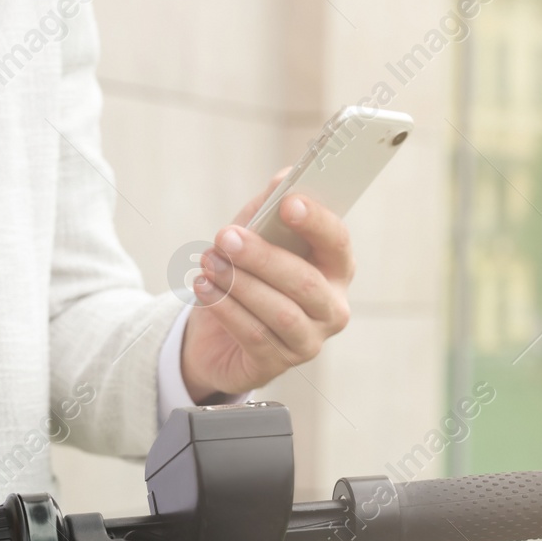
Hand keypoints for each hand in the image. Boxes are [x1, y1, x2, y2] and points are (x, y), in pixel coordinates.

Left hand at [180, 172, 354, 397]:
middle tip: (226, 236)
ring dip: (239, 284)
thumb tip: (285, 175)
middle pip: (305, 282)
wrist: (217, 335)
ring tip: (208, 263)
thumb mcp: (256, 235)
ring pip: (279, 311)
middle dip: (263, 257)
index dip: (317, 222)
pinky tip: (204, 288)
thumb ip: (270, 206)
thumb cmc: (248, 276)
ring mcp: (309, 341)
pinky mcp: (279, 365)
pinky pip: (254, 336)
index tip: (289, 202)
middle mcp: (332, 308)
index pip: (337, 243)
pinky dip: (226, 309)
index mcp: (335, 269)